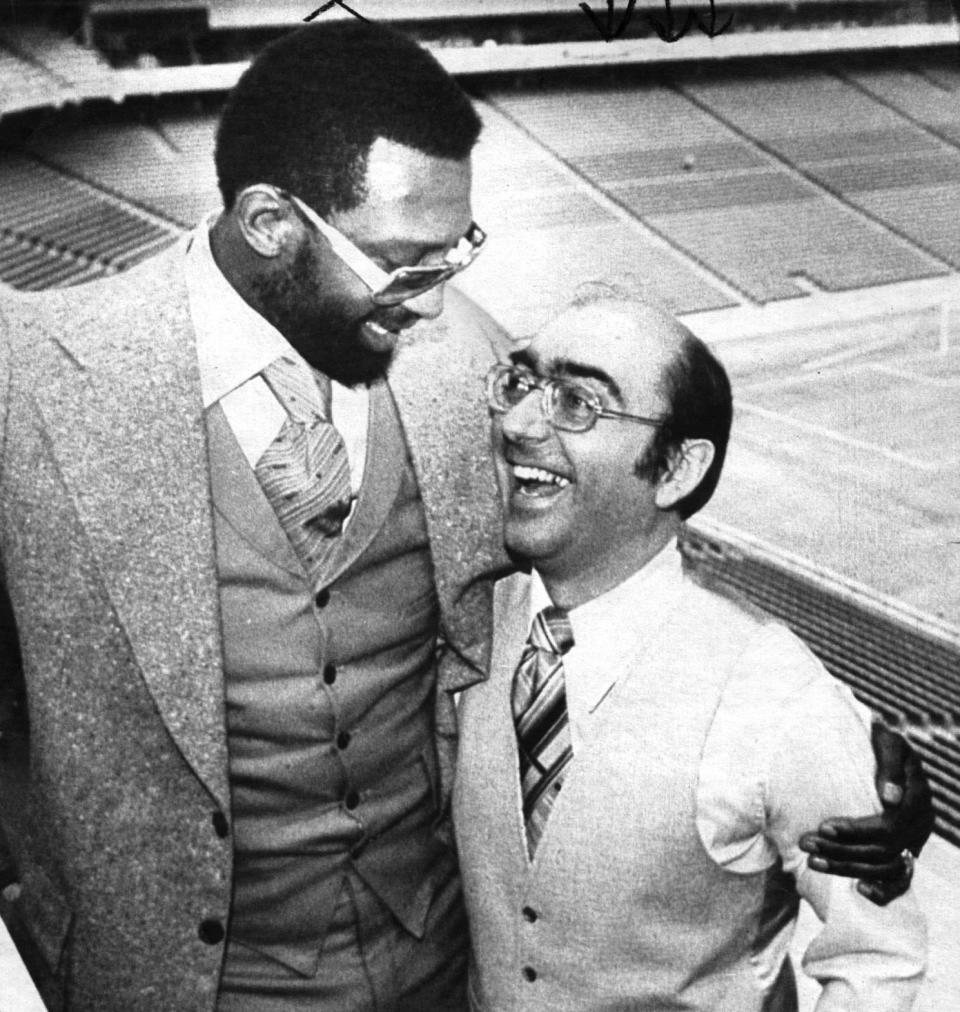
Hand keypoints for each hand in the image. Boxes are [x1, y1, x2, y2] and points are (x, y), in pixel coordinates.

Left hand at [798, 721, 933, 904]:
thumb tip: (890, 798)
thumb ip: (890, 764)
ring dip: (848, 868)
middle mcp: (920, 823)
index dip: (856, 830)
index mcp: (918, 797)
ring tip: (813, 861)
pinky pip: (901, 881)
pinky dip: (885, 891)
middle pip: (882, 849)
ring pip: (886, 868)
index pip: (888, 825)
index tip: (823, 827)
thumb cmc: (879, 740)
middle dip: (841, 850)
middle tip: (805, 843)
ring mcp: (915, 841)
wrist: (881, 748)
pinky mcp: (906, 853)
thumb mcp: (887, 741)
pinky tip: (859, 890)